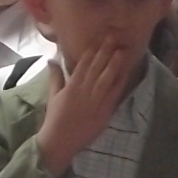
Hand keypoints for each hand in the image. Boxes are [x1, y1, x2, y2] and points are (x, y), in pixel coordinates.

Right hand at [35, 39, 132, 176]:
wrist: (59, 141)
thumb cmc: (55, 118)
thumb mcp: (53, 96)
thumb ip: (55, 77)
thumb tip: (51, 60)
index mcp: (72, 86)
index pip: (83, 64)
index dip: (92, 50)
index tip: (99, 38)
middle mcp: (84, 91)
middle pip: (96, 68)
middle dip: (105, 52)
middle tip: (113, 37)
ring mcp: (95, 101)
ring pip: (106, 78)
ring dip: (114, 64)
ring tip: (121, 51)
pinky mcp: (103, 112)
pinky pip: (113, 95)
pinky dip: (119, 83)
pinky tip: (125, 73)